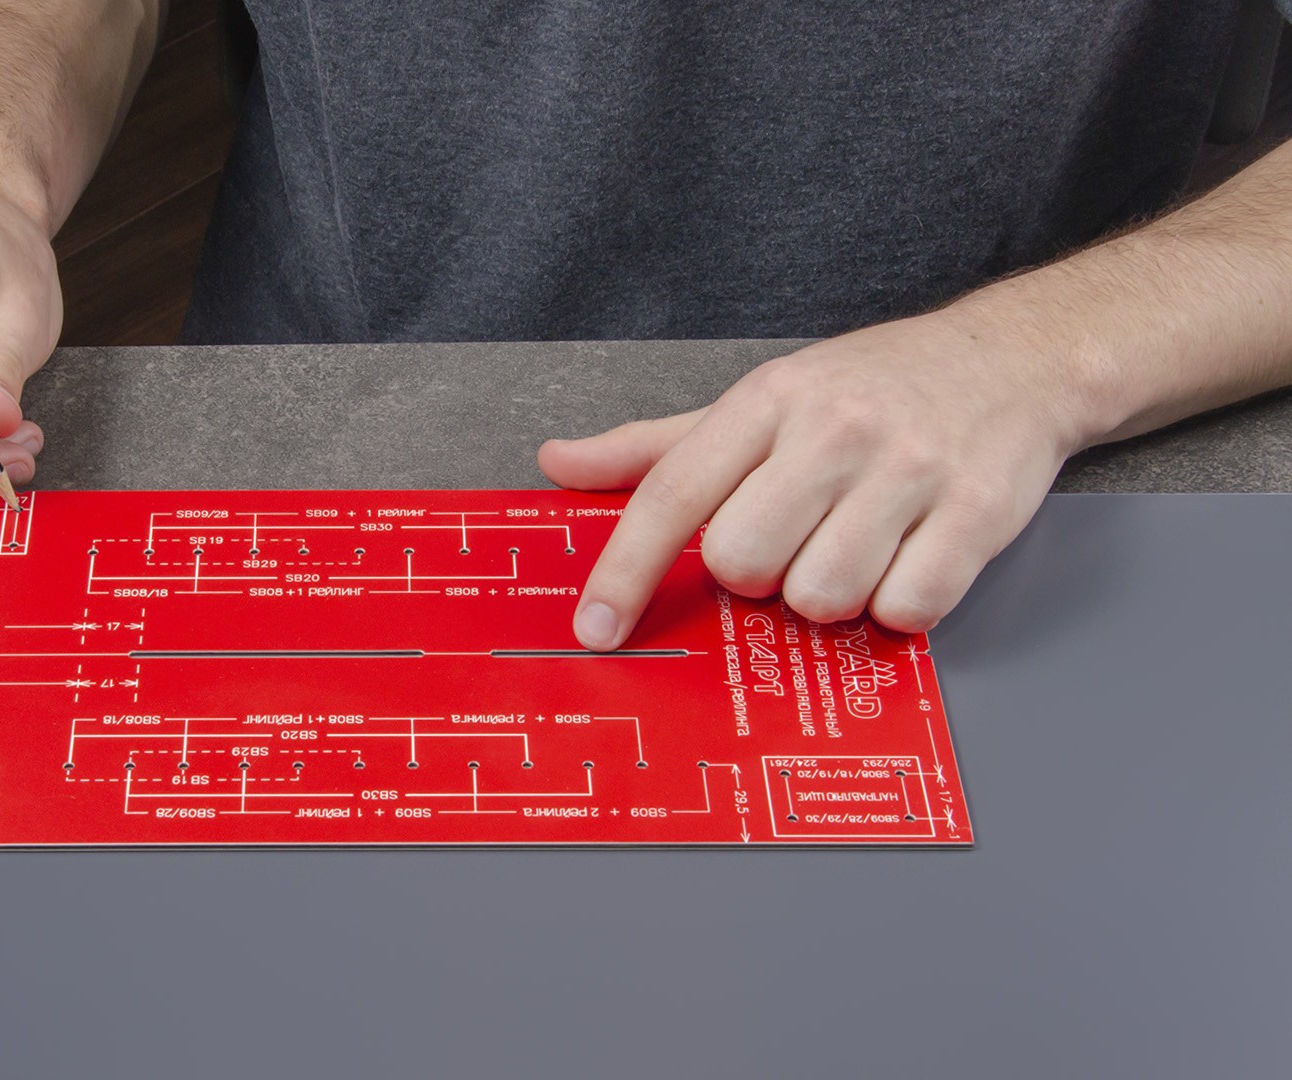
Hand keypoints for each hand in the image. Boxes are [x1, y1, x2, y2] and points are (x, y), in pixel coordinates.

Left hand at [539, 306, 1090, 645]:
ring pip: (819, 597)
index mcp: (768, 402)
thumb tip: (559, 462)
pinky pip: (904, 610)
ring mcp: (908, 470)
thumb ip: (657, 446)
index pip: (672, 494)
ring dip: (829, 594)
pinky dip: (898, 606)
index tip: (596, 627)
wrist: (1017, 357)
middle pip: (741, 562)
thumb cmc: (874, 388)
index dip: (625, 569)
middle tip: (793, 539)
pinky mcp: (975, 514)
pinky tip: (907, 560)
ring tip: (857, 545)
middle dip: (756, 575)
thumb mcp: (761, 399)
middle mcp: (833, 431)